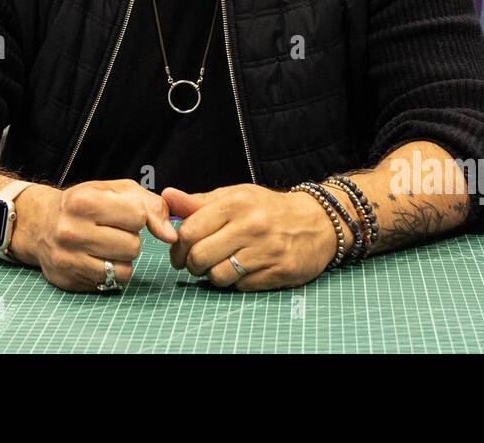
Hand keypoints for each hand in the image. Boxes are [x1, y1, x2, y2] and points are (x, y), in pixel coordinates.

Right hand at [14, 179, 176, 292]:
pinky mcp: (69, 279)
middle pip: (133, 246)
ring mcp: (68, 258)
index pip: (138, 216)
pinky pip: (110, 283)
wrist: (40, 223)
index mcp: (84, 201)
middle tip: (112, 231)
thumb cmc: (84, 204)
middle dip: (130, 239)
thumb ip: (151, 206)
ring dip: (122, 258)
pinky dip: (111, 273)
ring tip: (106, 245)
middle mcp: (72, 230)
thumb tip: (171, 235)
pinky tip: (98, 259)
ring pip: (124, 269)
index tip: (122, 214)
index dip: (137, 216)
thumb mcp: (116, 191)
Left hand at [163, 184, 337, 291]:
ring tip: (219, 266)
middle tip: (196, 263)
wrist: (316, 221)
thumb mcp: (234, 196)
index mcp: (234, 203)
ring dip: (212, 276)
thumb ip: (198, 202)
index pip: (189, 231)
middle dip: (191, 265)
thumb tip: (166, 197)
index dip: (177, 246)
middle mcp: (250, 225)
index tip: (180, 250)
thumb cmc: (267, 208)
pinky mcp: (278, 272)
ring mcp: (265, 250)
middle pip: (199, 257)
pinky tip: (242, 270)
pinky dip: (235, 282)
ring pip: (217, 276)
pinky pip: (241, 287)